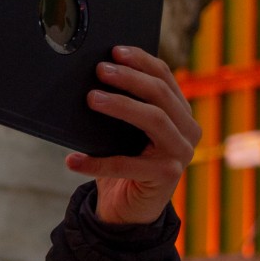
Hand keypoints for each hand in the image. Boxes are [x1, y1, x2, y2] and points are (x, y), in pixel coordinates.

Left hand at [68, 46, 199, 226]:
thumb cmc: (126, 161)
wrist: (129, 210)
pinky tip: (72, 160)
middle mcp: (187, 131)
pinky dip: (96, 162)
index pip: (165, 78)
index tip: (115, 50)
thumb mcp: (125, 130)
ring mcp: (180, 154)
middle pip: (161, 95)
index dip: (141, 61)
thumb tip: (93, 76)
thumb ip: (123, 105)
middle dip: (129, 79)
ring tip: (91, 99)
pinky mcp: (167, 177)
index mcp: (180, 113)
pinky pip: (127, 164)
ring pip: (153, 119)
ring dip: (120, 106)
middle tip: (100, 70)